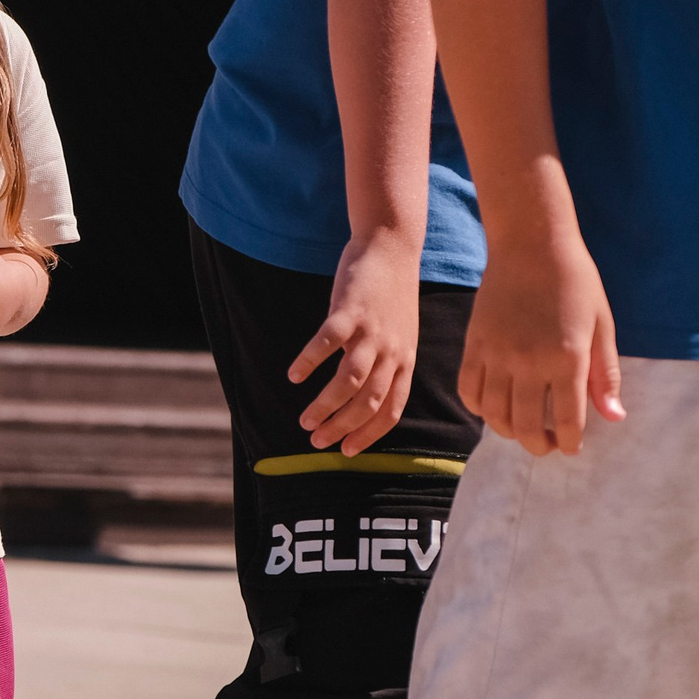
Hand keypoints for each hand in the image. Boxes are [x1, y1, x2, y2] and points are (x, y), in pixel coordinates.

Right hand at [291, 233, 419, 455]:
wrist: (392, 247)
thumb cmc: (391, 295)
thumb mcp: (400, 335)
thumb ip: (386, 364)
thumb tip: (361, 397)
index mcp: (405, 362)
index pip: (391, 410)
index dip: (369, 435)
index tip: (346, 452)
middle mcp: (392, 352)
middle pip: (369, 402)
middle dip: (342, 427)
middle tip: (317, 440)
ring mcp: (372, 332)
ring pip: (350, 381)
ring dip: (326, 405)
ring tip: (305, 420)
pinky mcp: (350, 311)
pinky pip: (327, 343)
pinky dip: (309, 362)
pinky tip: (294, 375)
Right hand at [460, 231, 623, 454]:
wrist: (531, 244)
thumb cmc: (575, 283)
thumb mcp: (601, 326)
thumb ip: (605, 375)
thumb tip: (614, 418)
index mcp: (567, 358)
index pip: (568, 421)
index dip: (570, 443)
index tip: (571, 447)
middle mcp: (529, 362)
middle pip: (527, 427)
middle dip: (539, 446)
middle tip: (547, 444)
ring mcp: (497, 354)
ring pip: (495, 414)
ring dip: (509, 431)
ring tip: (522, 428)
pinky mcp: (474, 344)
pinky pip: (469, 390)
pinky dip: (479, 408)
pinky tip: (494, 406)